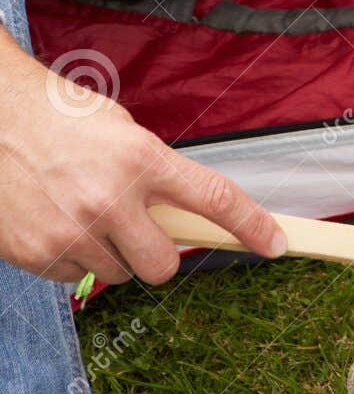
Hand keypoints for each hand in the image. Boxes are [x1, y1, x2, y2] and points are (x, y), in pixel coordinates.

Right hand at [0, 32, 286, 284]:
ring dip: (114, 254)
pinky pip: (77, 277)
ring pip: (119, 275)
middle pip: (164, 266)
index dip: (251, 225)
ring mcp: (72, 232)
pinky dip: (74, 257)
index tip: (274, 244)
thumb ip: (153, 170)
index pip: (213, 199)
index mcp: (141, 158)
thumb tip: (180, 209)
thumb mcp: (120, 131)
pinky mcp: (38, 254)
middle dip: (160, 255)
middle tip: (142, 230)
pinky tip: (58, 220)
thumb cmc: (58, 117)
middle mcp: (111, 200)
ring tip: (87, 213)